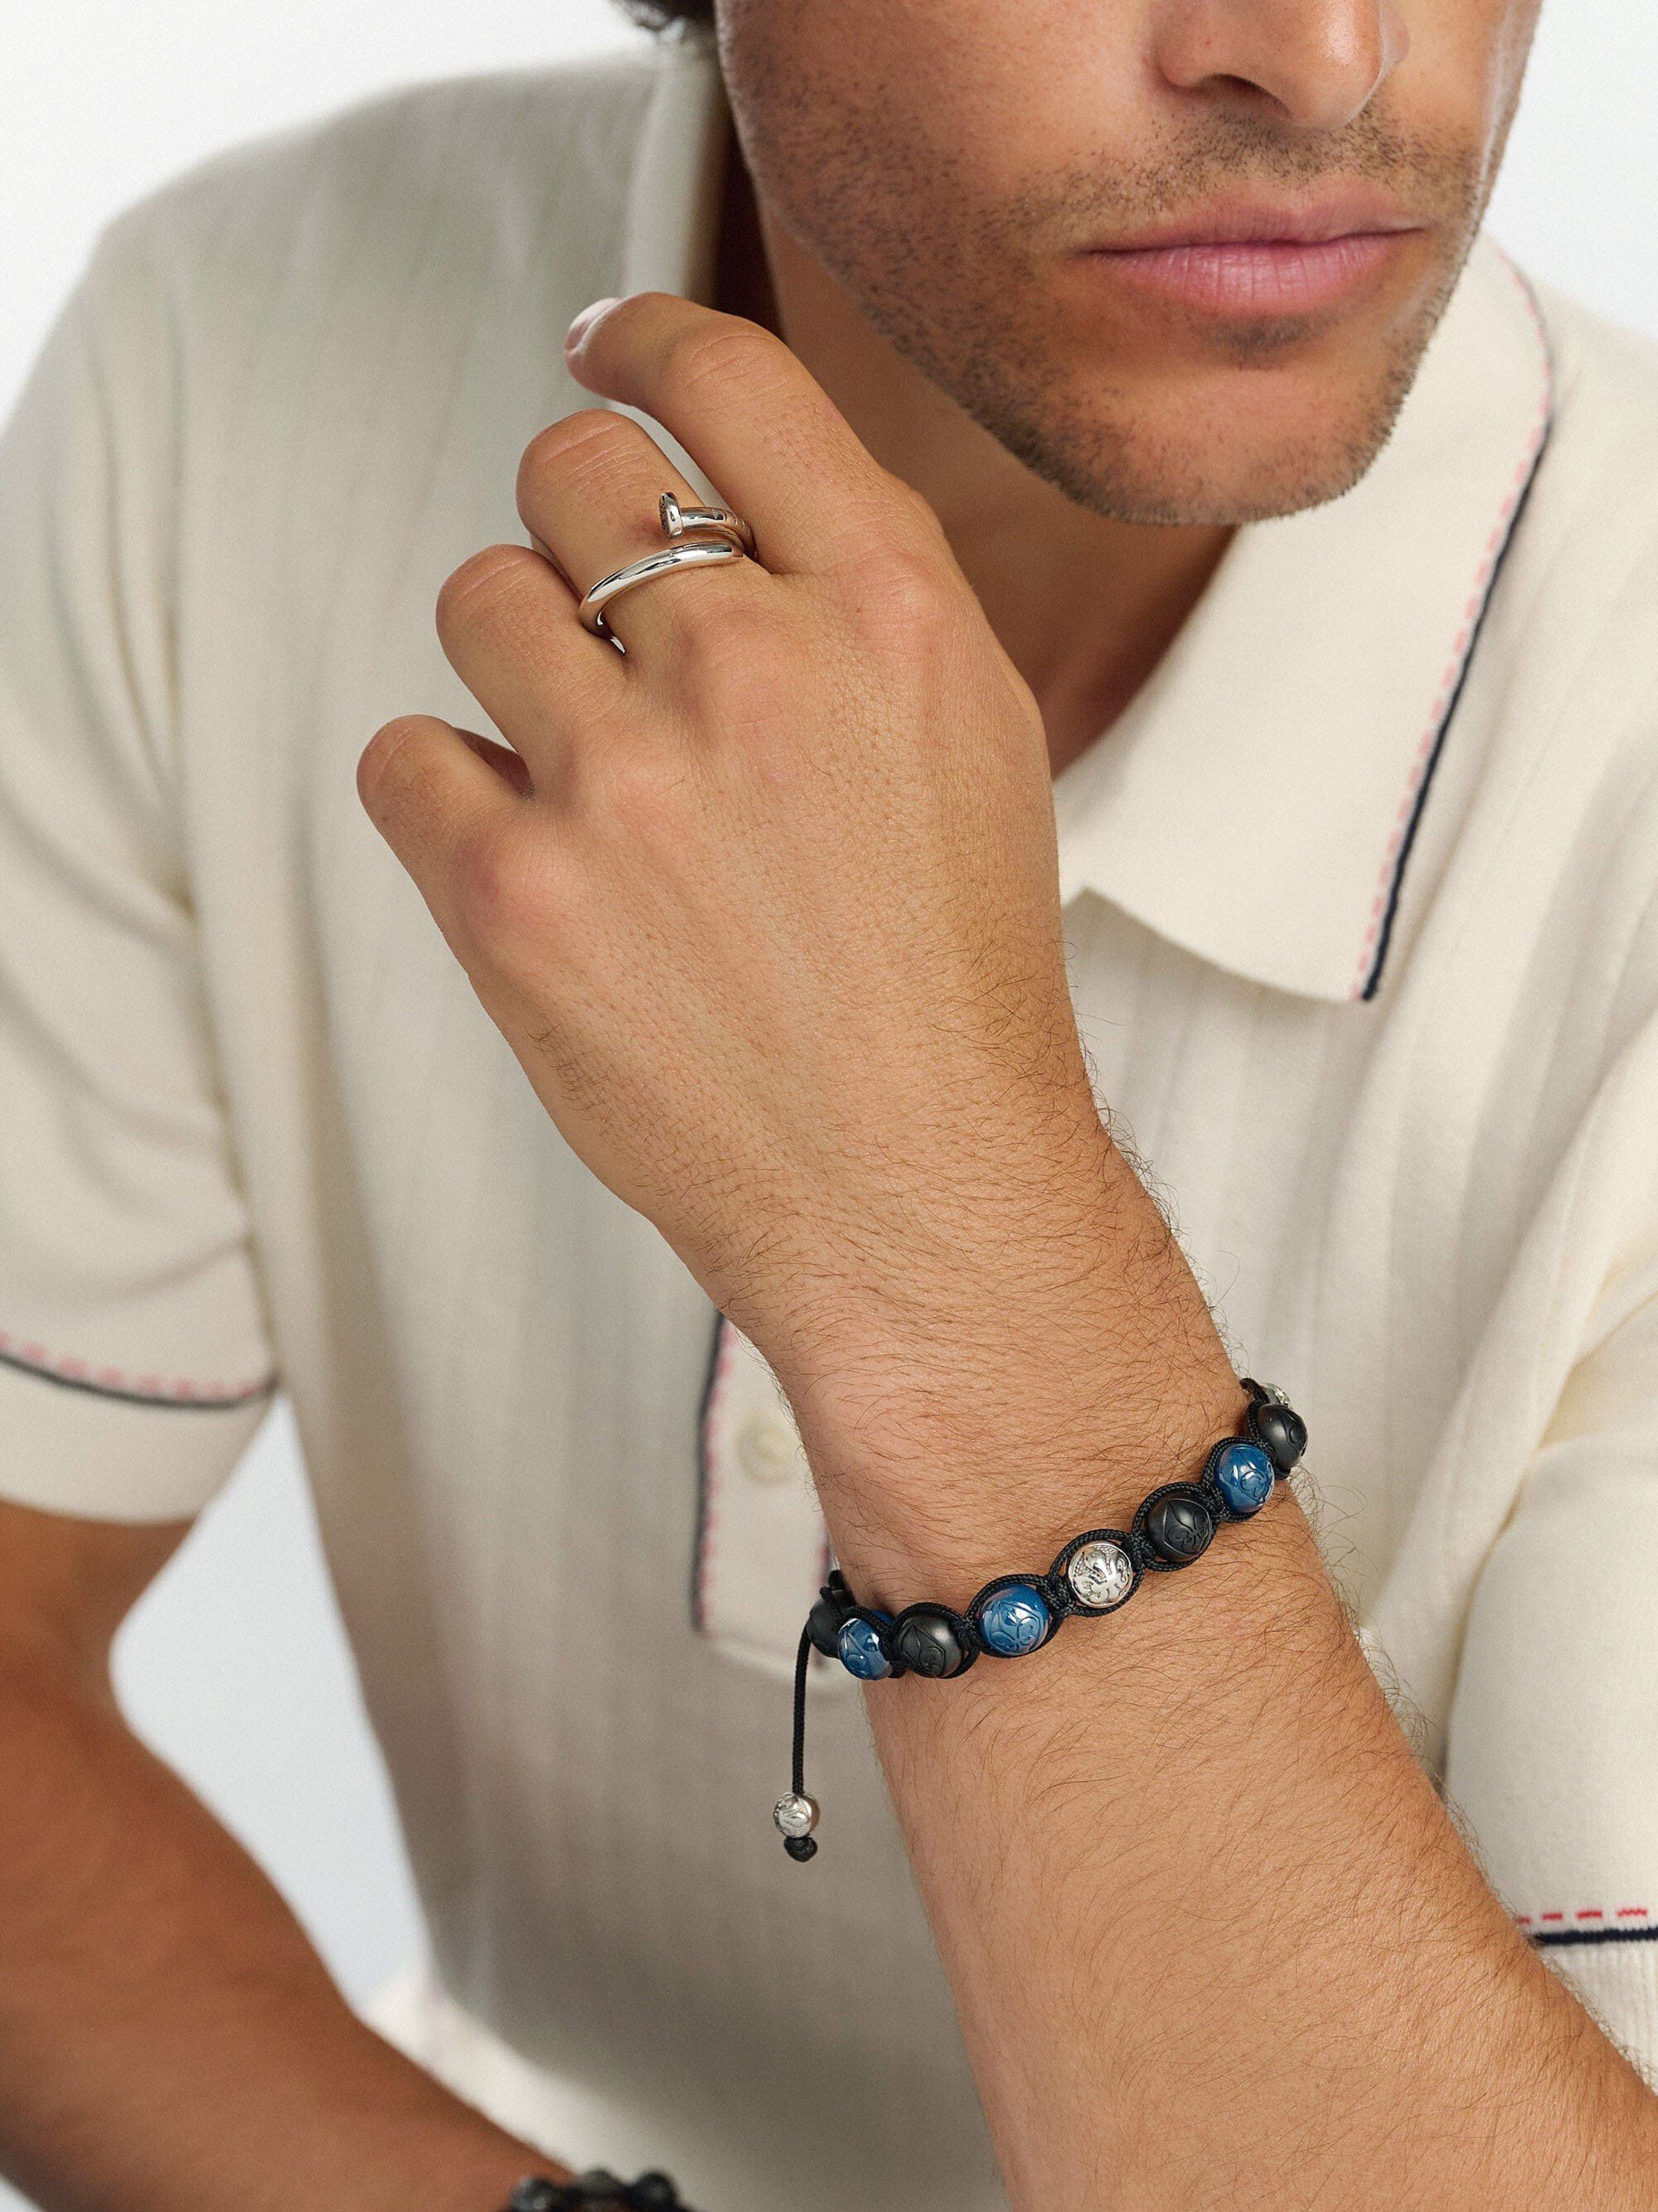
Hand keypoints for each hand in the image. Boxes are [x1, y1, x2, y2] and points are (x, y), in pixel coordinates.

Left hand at [357, 292, 1112, 1408]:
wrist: (918, 1192)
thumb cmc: (950, 978)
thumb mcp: (970, 742)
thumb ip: (855, 596)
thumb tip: (709, 490)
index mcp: (891, 612)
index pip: (727, 377)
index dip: (641, 342)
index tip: (602, 350)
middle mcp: (757, 668)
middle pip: (568, 474)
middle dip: (576, 545)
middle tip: (614, 650)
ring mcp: (626, 781)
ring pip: (479, 599)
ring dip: (518, 673)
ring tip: (595, 787)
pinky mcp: (515, 896)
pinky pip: (406, 752)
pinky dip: (453, 797)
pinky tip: (541, 867)